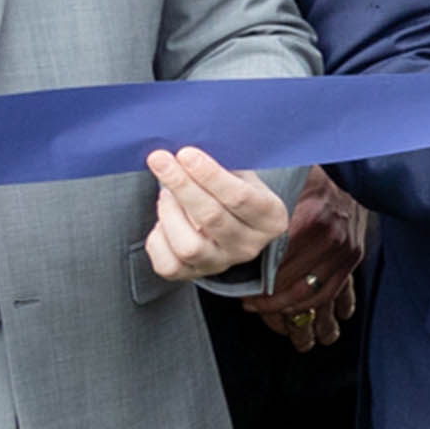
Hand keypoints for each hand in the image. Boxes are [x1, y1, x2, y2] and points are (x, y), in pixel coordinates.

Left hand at [141, 146, 287, 284]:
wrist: (234, 225)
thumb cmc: (234, 191)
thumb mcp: (243, 175)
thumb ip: (223, 165)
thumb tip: (186, 153)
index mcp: (270, 218)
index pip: (240, 197)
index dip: (209, 175)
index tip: (185, 153)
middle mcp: (249, 246)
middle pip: (211, 218)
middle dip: (182, 185)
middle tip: (160, 160)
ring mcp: (222, 264)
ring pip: (188, 246)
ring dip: (170, 213)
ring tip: (166, 193)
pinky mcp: (193, 275)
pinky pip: (168, 265)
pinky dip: (158, 239)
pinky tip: (163, 221)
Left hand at [254, 170, 364, 350]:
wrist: (352, 171)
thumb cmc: (312, 177)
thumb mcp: (282, 186)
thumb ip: (259, 210)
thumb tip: (223, 225)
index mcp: (308, 222)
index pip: (277, 268)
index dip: (258, 285)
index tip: (242, 292)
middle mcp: (329, 241)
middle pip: (294, 286)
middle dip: (269, 302)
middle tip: (250, 304)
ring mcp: (344, 251)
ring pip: (313, 294)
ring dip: (290, 307)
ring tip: (270, 311)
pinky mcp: (353, 257)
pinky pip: (333, 292)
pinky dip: (316, 305)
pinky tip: (300, 309)